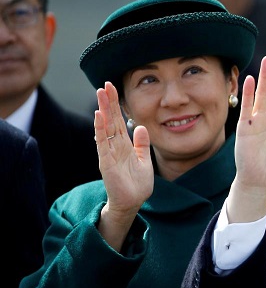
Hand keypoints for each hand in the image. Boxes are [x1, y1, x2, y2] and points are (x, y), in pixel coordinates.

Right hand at [94, 81, 153, 249]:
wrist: (132, 202)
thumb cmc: (136, 184)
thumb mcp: (143, 160)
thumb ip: (141, 144)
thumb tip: (140, 126)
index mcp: (124, 145)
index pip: (118, 121)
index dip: (116, 105)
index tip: (113, 88)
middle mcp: (115, 146)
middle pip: (110, 121)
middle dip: (108, 103)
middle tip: (105, 85)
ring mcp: (109, 153)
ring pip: (105, 128)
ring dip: (103, 111)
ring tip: (100, 94)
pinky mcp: (106, 163)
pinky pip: (102, 144)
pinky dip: (100, 130)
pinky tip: (98, 117)